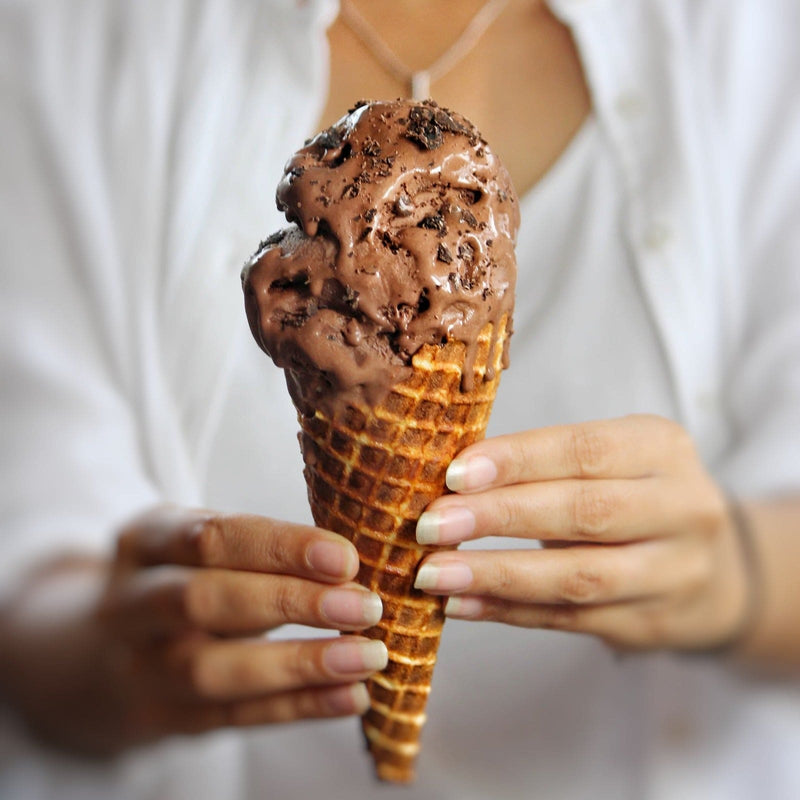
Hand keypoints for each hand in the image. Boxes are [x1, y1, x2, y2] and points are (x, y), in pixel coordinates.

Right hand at [0, 507, 385, 755]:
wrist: (100, 651)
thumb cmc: (181, 579)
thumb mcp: (199, 546)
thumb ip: (261, 549)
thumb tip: (356, 566)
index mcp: (144, 540)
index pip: (210, 537)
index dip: (281, 547)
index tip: (346, 558)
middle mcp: (130, 603)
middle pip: (202, 601)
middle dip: (290, 602)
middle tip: (365, 606)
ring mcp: (139, 666)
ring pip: (211, 670)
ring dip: (300, 664)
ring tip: (368, 656)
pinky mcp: (162, 717)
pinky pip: (232, 716)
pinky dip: (298, 706)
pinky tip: (351, 696)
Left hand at [413, 415, 749, 651]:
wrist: (715, 568)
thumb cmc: (636, 496)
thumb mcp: (613, 459)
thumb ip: (545, 464)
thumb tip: (450, 479)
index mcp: (661, 448)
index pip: (583, 450)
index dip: (517, 461)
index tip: (454, 474)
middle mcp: (682, 507)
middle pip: (582, 512)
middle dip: (497, 517)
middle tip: (430, 525)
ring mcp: (674, 573)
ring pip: (577, 576)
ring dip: (495, 575)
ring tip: (433, 574)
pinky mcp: (652, 624)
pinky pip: (571, 620)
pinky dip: (509, 612)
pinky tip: (461, 604)